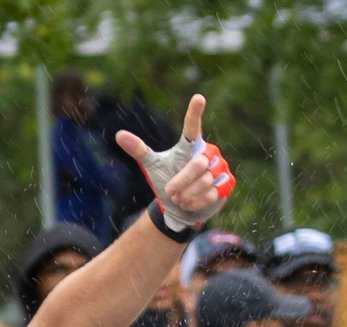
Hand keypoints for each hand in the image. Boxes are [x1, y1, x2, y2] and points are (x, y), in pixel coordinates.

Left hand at [116, 94, 233, 231]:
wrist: (179, 208)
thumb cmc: (166, 180)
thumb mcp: (151, 165)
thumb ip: (138, 150)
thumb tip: (119, 135)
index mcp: (190, 144)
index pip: (192, 126)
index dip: (195, 112)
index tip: (198, 98)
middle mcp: (208, 151)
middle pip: (197, 164)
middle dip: (181, 182)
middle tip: (170, 191)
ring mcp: (220, 167)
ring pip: (205, 181)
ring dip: (188, 194)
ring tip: (180, 198)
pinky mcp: (227, 183)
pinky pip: (212, 193)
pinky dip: (197, 202)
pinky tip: (190, 204)